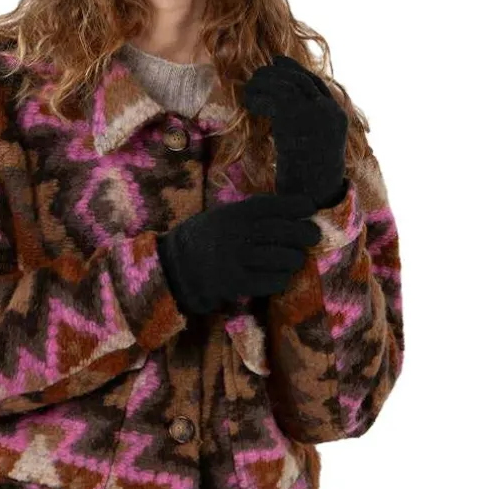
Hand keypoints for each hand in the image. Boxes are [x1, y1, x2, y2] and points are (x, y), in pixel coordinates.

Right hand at [155, 193, 321, 315]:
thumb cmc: (203, 239)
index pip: (270, 205)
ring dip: (295, 258)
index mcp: (232, 214)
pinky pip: (271, 281)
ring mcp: (235, 259)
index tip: (310, 207)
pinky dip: (281, 279)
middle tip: (313, 236)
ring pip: (281, 257)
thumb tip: (288, 213)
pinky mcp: (235, 282)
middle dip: (303, 233)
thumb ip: (248, 215)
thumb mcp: (220, 217)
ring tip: (296, 259)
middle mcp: (235, 233)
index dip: (294, 205)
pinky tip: (281, 277)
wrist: (174, 267)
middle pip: (281, 231)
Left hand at [242, 54, 348, 206]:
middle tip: (260, 71)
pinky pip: (273, 97)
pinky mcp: (294, 116)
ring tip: (250, 88)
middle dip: (278, 71)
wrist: (311, 192)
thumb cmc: (310, 177)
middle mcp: (328, 110)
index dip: (296, 70)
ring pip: (286, 83)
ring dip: (264, 83)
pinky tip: (249, 104)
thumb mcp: (316, 148)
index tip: (279, 62)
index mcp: (338, 116)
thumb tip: (288, 115)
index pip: (316, 84)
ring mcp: (313, 112)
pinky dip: (258, 97)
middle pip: (301, 79)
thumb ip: (310, 128)